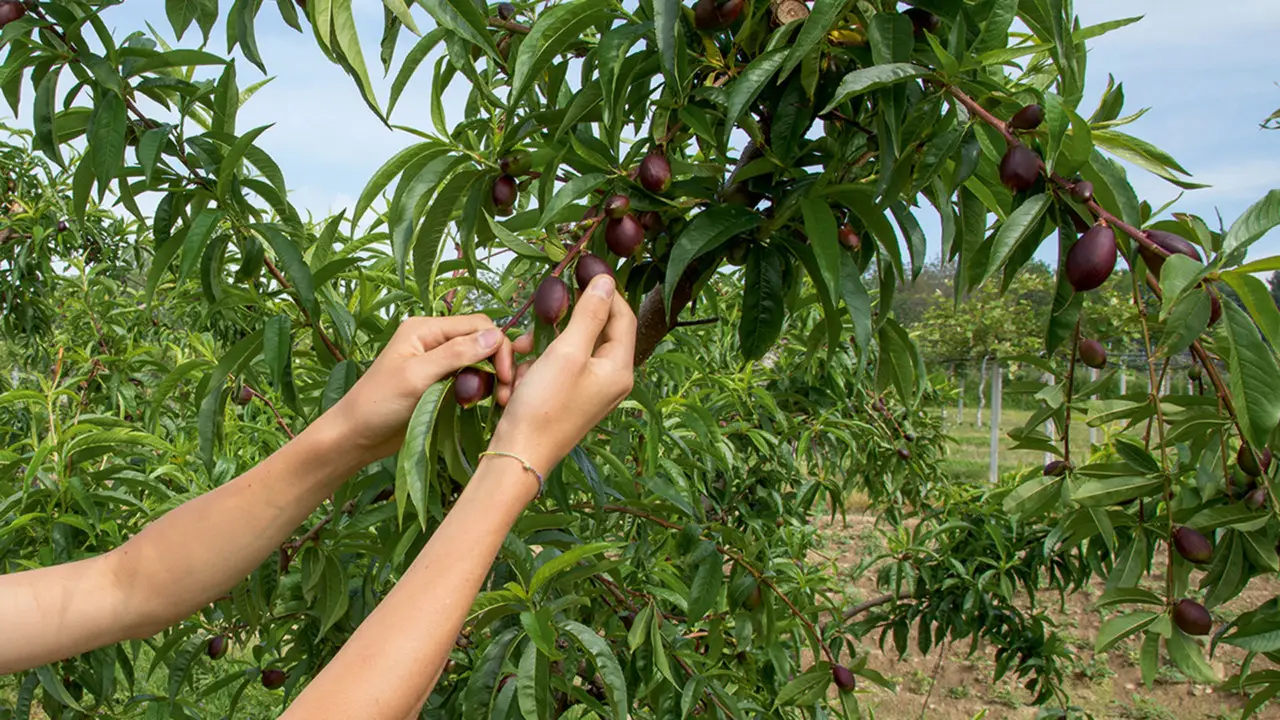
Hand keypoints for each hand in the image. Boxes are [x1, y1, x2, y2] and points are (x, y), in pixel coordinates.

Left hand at [324, 315, 514, 463]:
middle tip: (503, 394)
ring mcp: (437, 362)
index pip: (478, 326)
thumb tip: (496, 336)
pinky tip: (477, 404)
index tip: (506, 377)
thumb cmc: (379, 403)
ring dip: (489, 379)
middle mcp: (433, 339)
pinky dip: (478, 389)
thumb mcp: (418, 376)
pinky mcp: (440, 383)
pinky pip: (469, 378)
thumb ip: (456, 354)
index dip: (498, 347)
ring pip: (478, 361)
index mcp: (426, 328)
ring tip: (493, 401)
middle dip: (497, 364)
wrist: (356, 435)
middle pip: (481, 342)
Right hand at [489, 274, 635, 473]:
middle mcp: (610, 379)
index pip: (622, 316)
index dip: (605, 290)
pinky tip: (518, 377)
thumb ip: (589, 314)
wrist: (517, 455)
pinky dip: (535, 365)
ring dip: (541, 345)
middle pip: (593, 331)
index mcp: (619, 368)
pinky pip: (555, 367)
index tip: (583, 267)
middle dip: (562, 322)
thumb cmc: (544, 405)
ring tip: (519, 353)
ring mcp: (588, 389)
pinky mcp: (567, 397)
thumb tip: (608, 281)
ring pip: (568, 347)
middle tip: (540, 316)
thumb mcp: (567, 352)